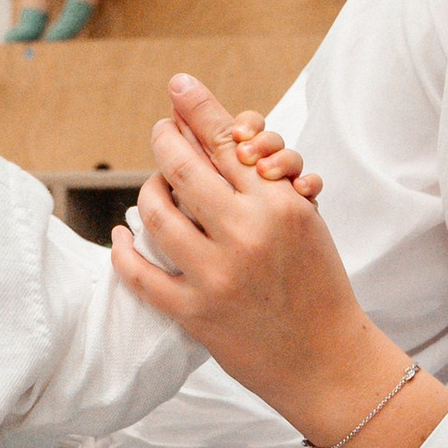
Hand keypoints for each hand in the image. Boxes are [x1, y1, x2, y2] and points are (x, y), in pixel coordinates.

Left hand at [113, 79, 439, 447]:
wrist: (327, 359)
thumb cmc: (318, 284)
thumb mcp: (305, 222)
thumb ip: (267, 182)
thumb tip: (225, 135)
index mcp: (281, 205)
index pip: (228, 141)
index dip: (198, 108)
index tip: (177, 87)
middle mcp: (248, 234)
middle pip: (184, 165)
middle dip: (165, 138)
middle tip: (161, 130)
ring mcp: (218, 275)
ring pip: (156, 212)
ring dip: (147, 191)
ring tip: (152, 187)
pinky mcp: (195, 314)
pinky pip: (140, 273)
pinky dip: (123, 249)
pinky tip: (120, 236)